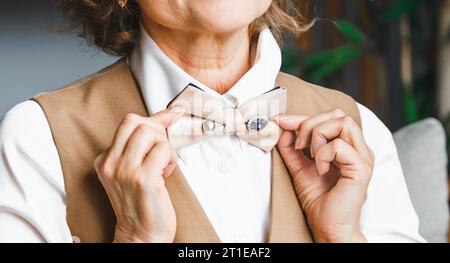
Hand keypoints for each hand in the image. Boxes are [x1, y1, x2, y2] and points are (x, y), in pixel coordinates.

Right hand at [94, 107, 184, 242]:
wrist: (141, 235)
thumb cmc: (141, 204)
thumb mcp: (132, 171)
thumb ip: (141, 147)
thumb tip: (164, 118)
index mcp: (105, 160)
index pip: (128, 123)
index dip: (154, 118)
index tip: (170, 115)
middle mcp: (111, 164)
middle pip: (137, 122)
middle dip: (158, 129)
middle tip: (164, 146)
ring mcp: (125, 171)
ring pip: (150, 132)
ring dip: (165, 146)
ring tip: (163, 164)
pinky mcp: (142, 179)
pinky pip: (163, 150)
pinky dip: (170, 159)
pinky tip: (166, 174)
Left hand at [276, 109, 373, 242]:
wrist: (326, 224)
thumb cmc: (318, 198)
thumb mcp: (298, 165)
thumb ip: (291, 146)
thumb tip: (282, 125)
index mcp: (347, 145)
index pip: (329, 117)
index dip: (302, 116)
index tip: (281, 121)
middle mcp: (357, 148)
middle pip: (338, 114)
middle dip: (310, 124)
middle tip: (299, 146)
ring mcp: (362, 156)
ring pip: (343, 122)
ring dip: (319, 136)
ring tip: (313, 157)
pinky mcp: (361, 168)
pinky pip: (339, 145)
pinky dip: (324, 154)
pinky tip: (322, 170)